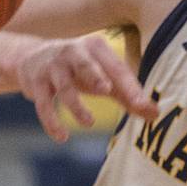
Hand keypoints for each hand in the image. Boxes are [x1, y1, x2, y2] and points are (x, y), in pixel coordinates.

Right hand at [17, 34, 158, 141]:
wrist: (31, 57)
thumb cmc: (80, 69)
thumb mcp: (104, 77)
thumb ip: (128, 95)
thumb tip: (155, 114)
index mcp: (96, 48)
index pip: (116, 68)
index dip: (130, 86)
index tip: (142, 106)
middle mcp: (73, 52)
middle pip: (85, 65)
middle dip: (96, 76)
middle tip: (107, 90)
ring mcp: (52, 67)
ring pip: (64, 87)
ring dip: (76, 106)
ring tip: (89, 123)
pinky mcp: (35, 82)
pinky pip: (44, 104)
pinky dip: (51, 122)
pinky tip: (61, 137)